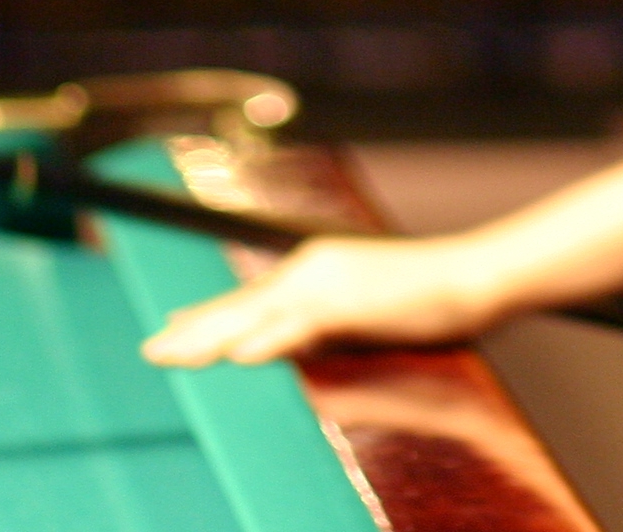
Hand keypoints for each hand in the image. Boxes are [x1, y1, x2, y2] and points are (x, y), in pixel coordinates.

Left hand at [141, 234, 503, 367]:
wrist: (473, 275)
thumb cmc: (427, 295)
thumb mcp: (363, 313)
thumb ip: (325, 327)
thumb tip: (293, 345)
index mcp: (315, 268)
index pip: (250, 296)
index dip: (208, 314)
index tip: (172, 326)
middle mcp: (312, 268)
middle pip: (240, 304)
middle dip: (192, 330)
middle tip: (150, 350)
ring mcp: (329, 282)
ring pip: (256, 313)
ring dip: (211, 337)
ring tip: (171, 354)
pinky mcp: (350, 301)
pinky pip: (298, 326)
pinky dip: (266, 340)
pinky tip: (238, 356)